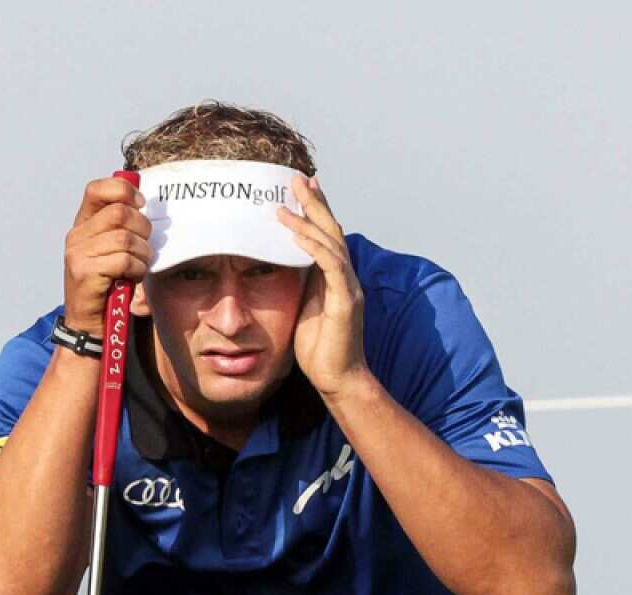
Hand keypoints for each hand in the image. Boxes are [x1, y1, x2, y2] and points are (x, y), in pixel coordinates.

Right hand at [62, 177, 151, 334]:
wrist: (89, 323)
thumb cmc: (107, 284)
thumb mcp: (111, 250)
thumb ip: (120, 226)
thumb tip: (143, 203)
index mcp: (83, 224)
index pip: (97, 189)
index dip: (124, 191)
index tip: (141, 204)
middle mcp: (76, 235)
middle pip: (120, 213)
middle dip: (143, 229)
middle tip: (144, 247)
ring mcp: (78, 253)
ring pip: (126, 238)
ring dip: (142, 253)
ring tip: (139, 265)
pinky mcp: (85, 272)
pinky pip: (124, 260)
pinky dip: (137, 269)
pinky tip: (132, 278)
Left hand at [278, 175, 369, 396]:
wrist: (338, 379)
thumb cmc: (320, 349)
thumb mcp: (304, 308)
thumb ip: (301, 285)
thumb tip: (282, 263)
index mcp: (336, 278)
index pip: (328, 237)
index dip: (317, 211)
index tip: (303, 188)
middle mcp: (346, 278)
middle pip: (333, 231)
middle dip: (315, 203)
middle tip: (298, 179)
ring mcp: (349, 287)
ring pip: (332, 243)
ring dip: (309, 220)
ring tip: (288, 202)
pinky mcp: (346, 300)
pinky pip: (331, 265)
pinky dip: (314, 246)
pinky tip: (296, 233)